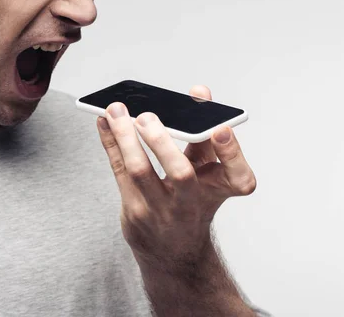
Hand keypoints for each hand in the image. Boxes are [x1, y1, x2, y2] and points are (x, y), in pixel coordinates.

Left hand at [97, 85, 256, 267]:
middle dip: (162, 141)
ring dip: (124, 136)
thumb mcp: (207, 171)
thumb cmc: (192, 200)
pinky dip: (111, 143)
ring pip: (139, 170)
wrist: (174, 251)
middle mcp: (191, 204)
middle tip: (147, 117)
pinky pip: (119, 170)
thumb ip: (204, 132)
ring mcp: (160, 210)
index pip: (239, 177)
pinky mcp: (134, 209)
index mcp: (220, 191)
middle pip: (180, 174)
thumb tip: (199, 92)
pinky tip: (104, 122)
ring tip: (116, 110)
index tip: (221, 128)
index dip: (232, 152)